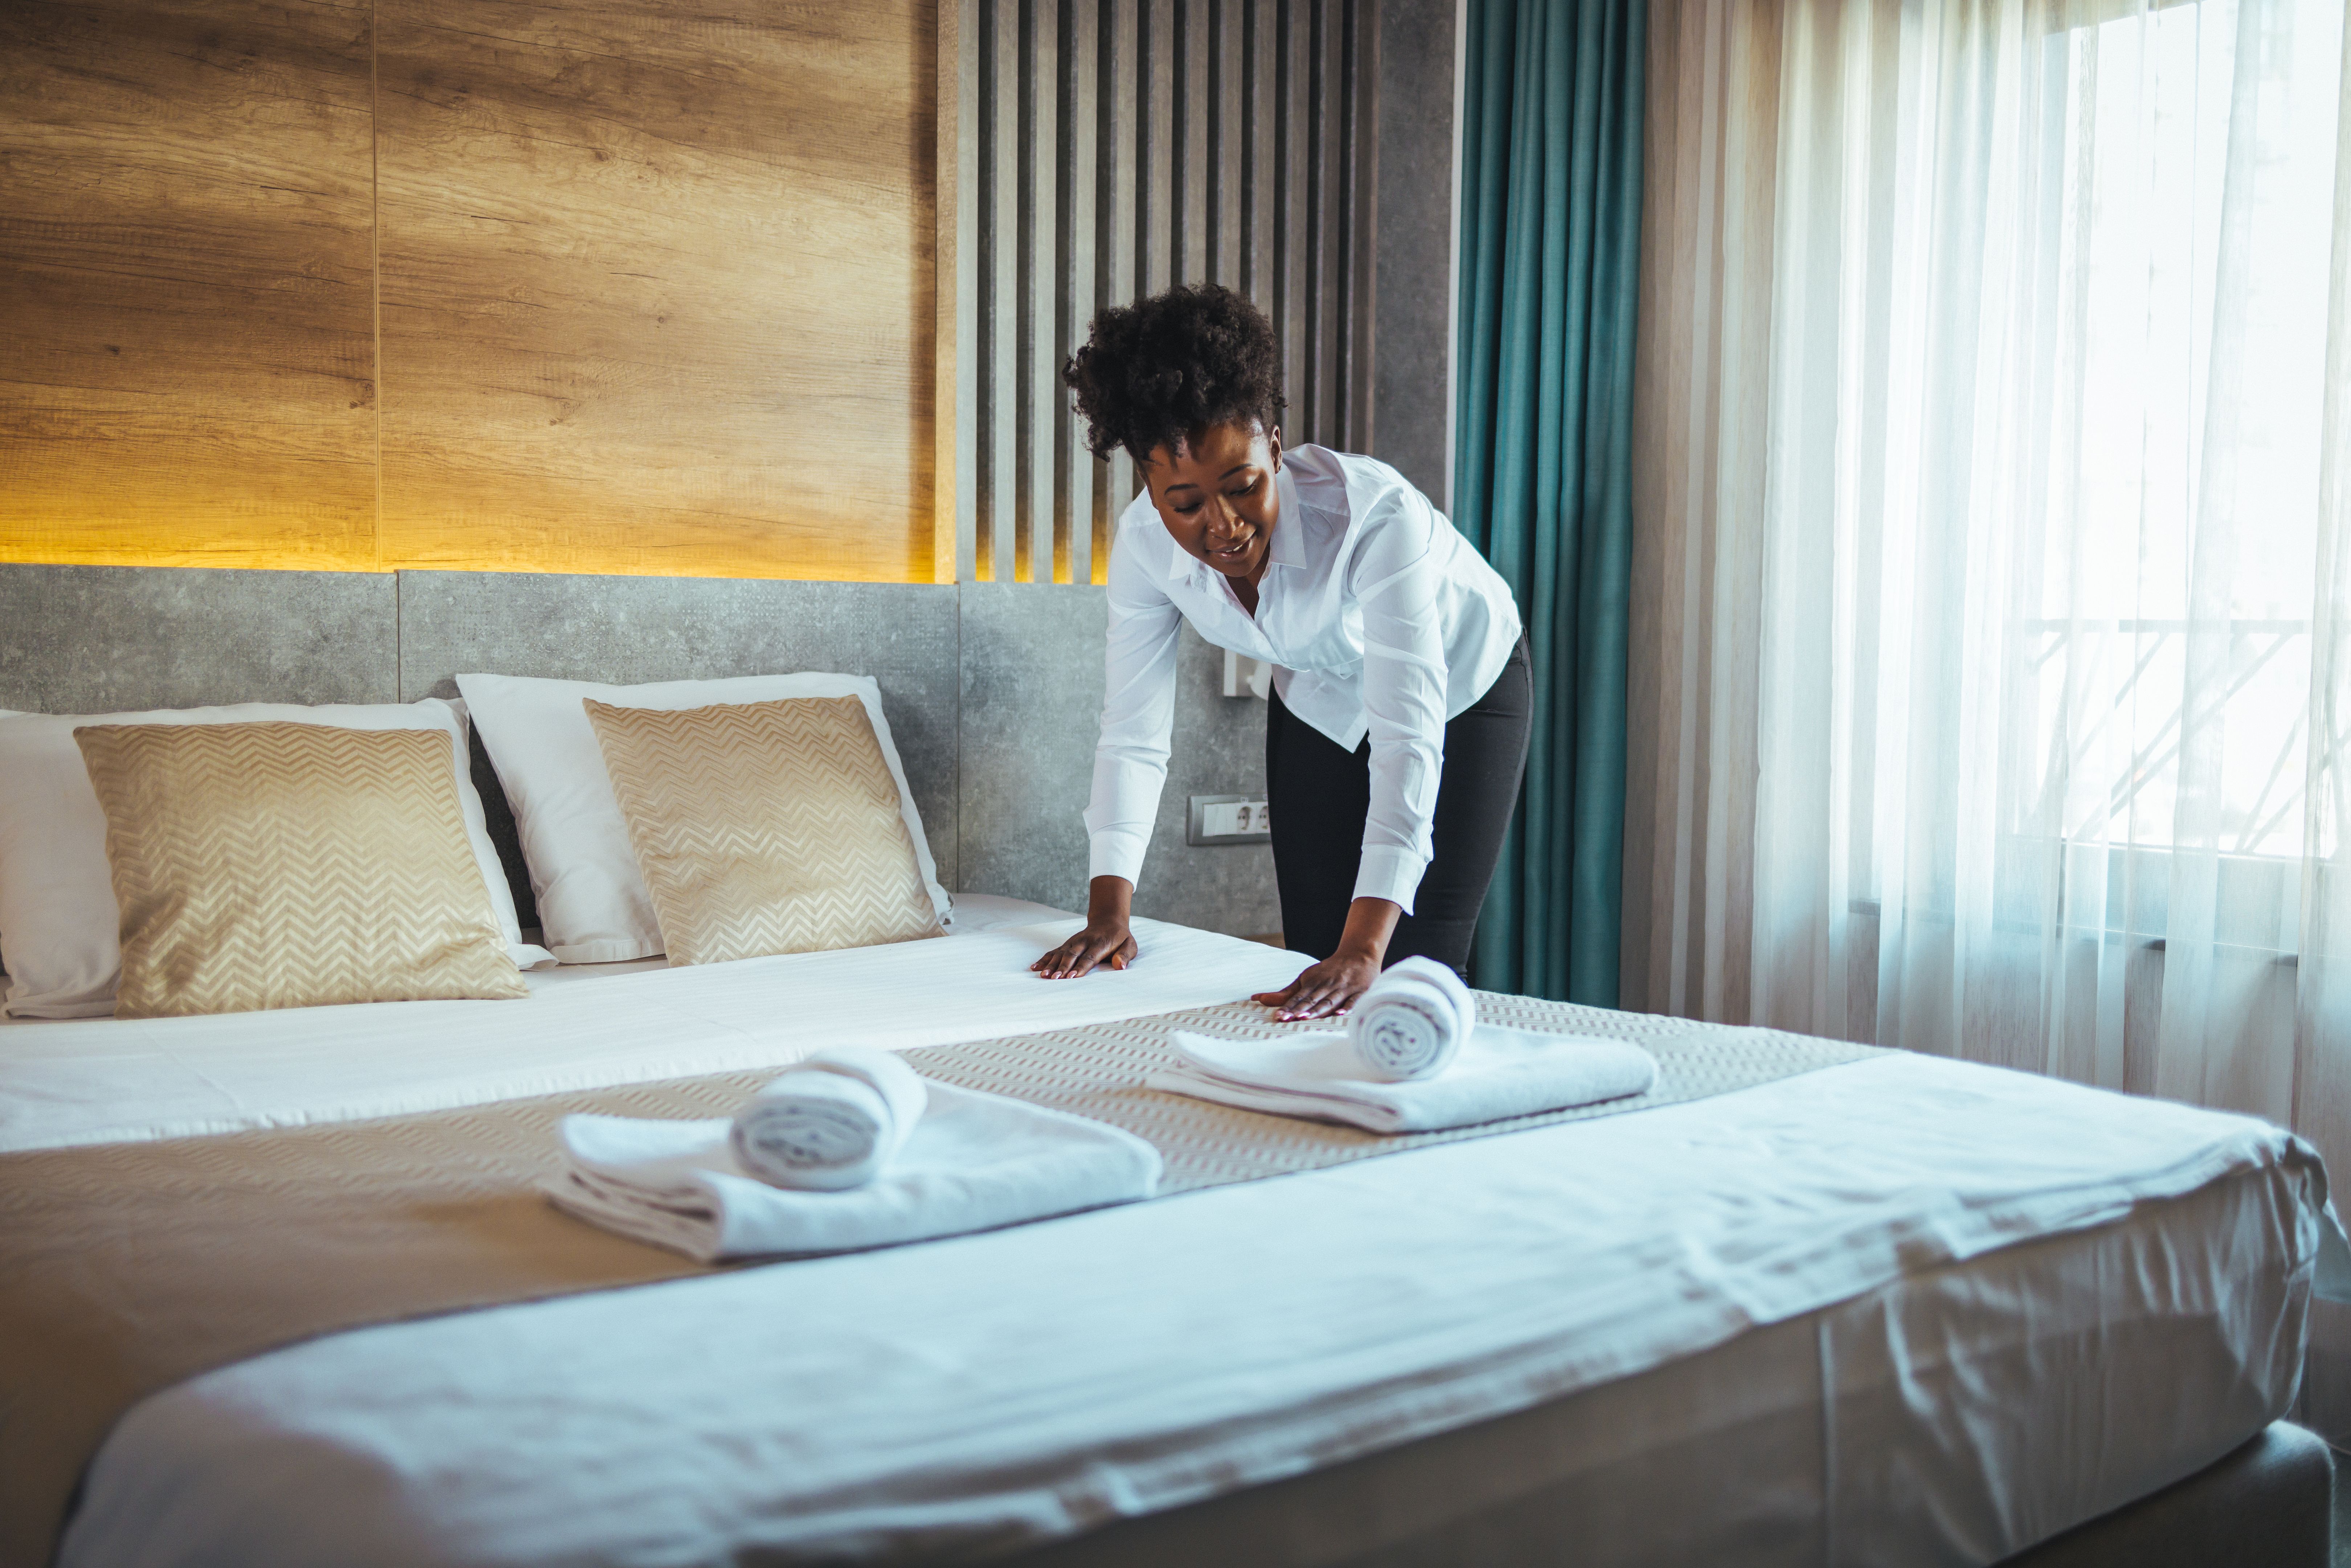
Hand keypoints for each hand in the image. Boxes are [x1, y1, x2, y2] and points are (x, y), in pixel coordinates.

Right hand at [1031, 919, 1137, 978]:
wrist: (1108, 920)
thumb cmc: (1120, 938)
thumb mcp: (1130, 945)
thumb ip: (1125, 955)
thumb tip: (1120, 966)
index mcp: (1100, 943)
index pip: (1090, 956)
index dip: (1081, 967)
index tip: (1073, 977)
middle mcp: (1085, 941)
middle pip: (1072, 955)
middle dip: (1063, 967)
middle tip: (1056, 979)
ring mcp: (1074, 942)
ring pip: (1061, 953)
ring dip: (1051, 964)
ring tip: (1043, 976)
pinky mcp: (1068, 944)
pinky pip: (1055, 951)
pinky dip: (1045, 959)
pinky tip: (1035, 967)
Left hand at [1252, 948, 1381, 1020]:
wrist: (1358, 954)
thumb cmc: (1328, 971)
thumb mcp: (1306, 978)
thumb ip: (1286, 993)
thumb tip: (1257, 998)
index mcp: (1312, 982)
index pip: (1298, 997)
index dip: (1288, 1007)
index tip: (1278, 1016)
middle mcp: (1326, 985)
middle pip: (1312, 1000)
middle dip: (1300, 1010)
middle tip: (1287, 1019)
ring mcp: (1343, 988)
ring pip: (1329, 1001)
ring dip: (1318, 1010)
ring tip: (1306, 1017)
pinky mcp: (1359, 991)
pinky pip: (1353, 1001)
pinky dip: (1347, 1007)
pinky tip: (1340, 1014)